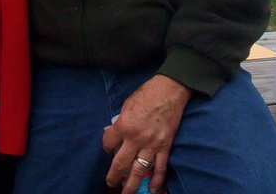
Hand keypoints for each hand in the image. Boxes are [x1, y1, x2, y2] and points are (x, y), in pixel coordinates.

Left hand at [103, 75, 191, 193]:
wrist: (170, 90)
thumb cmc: (146, 94)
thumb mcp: (126, 105)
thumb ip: (120, 122)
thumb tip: (113, 133)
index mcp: (124, 125)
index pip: (108, 143)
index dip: (106, 148)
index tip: (108, 149)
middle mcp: (136, 138)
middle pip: (120, 163)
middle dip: (113, 176)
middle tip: (109, 184)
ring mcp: (152, 144)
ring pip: (139, 171)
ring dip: (131, 185)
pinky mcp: (165, 146)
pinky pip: (160, 167)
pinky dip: (157, 180)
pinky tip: (153, 190)